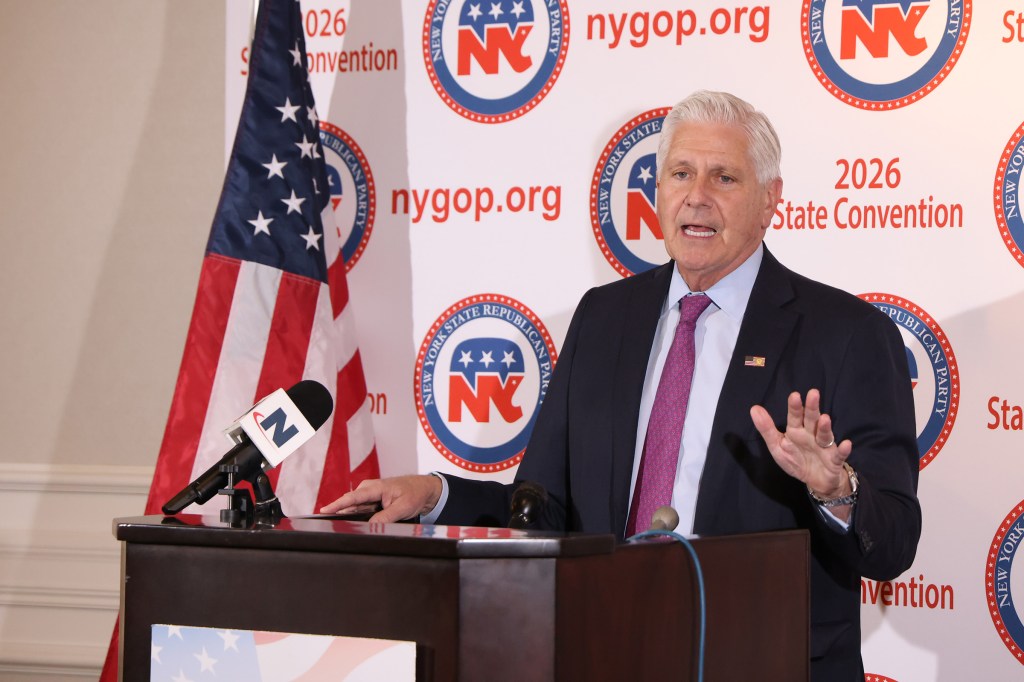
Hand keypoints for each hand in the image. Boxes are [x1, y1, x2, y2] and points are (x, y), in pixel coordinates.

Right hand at [319, 474, 442, 523]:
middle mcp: (369, 489)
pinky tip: (351, 524)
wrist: (423, 490)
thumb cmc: (414, 494)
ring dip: (347, 516)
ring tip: (338, 527)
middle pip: (349, 503)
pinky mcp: (372, 502)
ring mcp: (370, 495)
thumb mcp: (403, 507)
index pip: (353, 497)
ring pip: (353, 508)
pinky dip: (355, 516)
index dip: (337, 504)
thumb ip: (386, 517)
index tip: (324, 511)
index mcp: (376, 487)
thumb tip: (371, 526)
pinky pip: (359, 510)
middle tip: (330, 526)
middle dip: (339, 513)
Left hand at [750, 389, 853, 505]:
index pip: (795, 417)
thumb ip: (766, 429)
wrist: (815, 481)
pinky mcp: (834, 460)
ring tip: (824, 418)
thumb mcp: (777, 446)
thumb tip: (754, 408)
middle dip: (812, 408)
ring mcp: (824, 447)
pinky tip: (846, 444)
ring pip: (824, 435)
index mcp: (796, 431)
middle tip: (813, 393)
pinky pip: (839, 455)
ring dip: (824, 428)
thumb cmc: (796, 459)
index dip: (795, 407)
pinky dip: (843, 450)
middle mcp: (811, 435)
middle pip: (812, 420)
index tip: (794, 395)